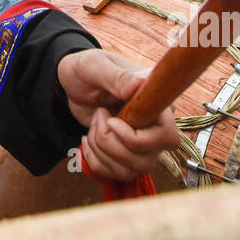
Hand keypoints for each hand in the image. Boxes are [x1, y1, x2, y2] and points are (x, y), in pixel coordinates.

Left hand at [56, 48, 180, 182]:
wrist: (72, 83)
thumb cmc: (87, 69)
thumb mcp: (97, 66)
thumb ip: (117, 76)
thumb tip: (139, 83)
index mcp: (155, 103)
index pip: (167, 136)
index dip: (137, 138)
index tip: (111, 122)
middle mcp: (153, 126)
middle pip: (147, 159)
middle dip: (112, 145)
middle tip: (98, 118)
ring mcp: (141, 143)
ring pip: (131, 169)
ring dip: (102, 151)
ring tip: (92, 125)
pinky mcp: (125, 154)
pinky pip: (117, 173)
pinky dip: (96, 161)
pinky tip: (87, 140)